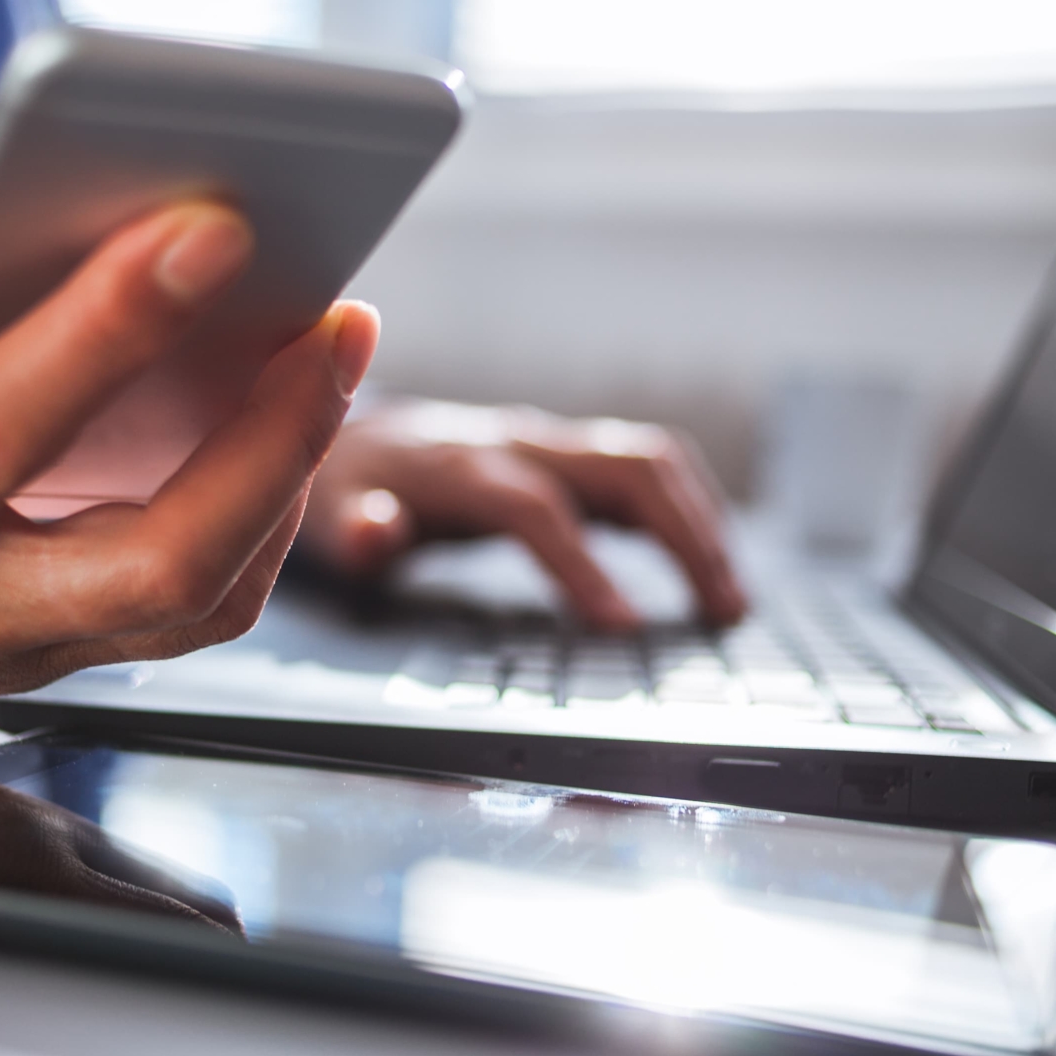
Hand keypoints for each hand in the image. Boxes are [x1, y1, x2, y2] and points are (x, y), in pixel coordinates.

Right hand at [0, 182, 377, 710]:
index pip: (1, 429)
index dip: (108, 330)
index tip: (205, 230)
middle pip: (159, 559)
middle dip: (272, 439)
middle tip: (338, 319)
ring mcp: (22, 645)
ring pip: (200, 598)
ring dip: (289, 477)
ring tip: (328, 350)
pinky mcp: (63, 649)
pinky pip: (194, 605)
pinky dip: (260, 518)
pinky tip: (276, 421)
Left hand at [298, 400, 745, 629]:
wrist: (343, 427)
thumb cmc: (340, 488)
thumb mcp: (324, 517)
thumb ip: (356, 532)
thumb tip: (379, 532)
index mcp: (458, 465)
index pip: (535, 507)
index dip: (580, 564)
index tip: (622, 628)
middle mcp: (515, 441)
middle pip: (623, 467)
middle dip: (683, 535)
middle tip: (723, 613)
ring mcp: (548, 441)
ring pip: (648, 461)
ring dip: (701, 523)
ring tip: (731, 600)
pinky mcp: (566, 452)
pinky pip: (645, 468)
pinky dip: (688, 510)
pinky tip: (708, 566)